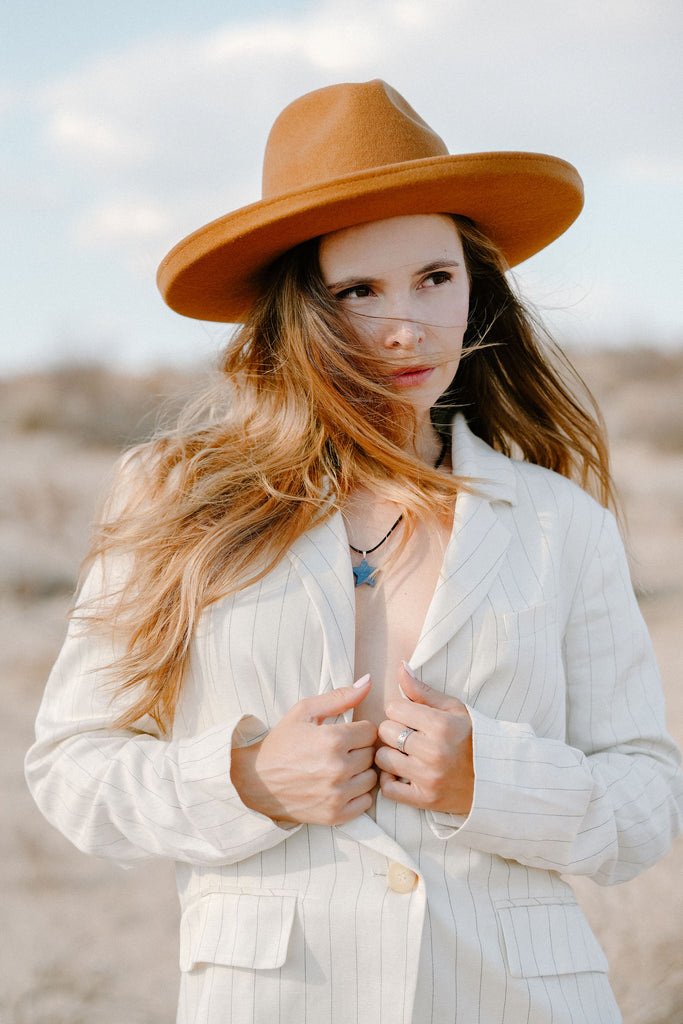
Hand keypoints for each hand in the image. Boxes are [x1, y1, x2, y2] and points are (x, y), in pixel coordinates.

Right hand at [230, 676, 377, 824]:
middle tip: (341, 751)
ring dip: (360, 772)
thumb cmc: (281, 742)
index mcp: (333, 740)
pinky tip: (341, 786)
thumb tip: (368, 681)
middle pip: (372, 754)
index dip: (358, 730)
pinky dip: (357, 794)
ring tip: (341, 768)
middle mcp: (339, 769)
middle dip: (359, 750)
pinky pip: (366, 802)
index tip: (345, 733)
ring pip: (371, 778)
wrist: (255, 780)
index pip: (370, 731)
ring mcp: (338, 794)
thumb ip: (340, 697)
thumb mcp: (305, 711)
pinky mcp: (335, 815)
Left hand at [375, 662, 473, 814]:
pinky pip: (387, 789)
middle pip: (385, 732)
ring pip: (382, 759)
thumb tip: (400, 666)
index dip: (399, 710)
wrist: (496, 778)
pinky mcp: (425, 799)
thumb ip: (422, 691)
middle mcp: (435, 752)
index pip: (393, 708)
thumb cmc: (471, 738)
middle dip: (393, 730)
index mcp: (442, 725)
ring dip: (390, 755)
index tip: (410, 717)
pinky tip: (402, 773)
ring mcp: (429, 778)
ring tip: (405, 753)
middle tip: (408, 735)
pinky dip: (390, 781)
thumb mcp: (452, 709)